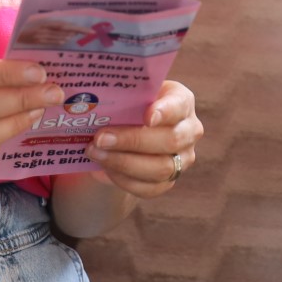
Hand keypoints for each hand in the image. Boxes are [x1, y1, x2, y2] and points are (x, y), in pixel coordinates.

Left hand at [83, 80, 202, 197]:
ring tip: (96, 153)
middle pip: (170, 140)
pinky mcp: (170, 180)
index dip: (165, 112)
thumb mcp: (130, 93)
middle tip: (101, 138)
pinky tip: (105, 168)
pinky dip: (124, 180)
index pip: (178, 105)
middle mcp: (189, 130)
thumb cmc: (131, 104)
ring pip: (161, 168)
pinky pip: (150, 188)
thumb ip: (120, 93)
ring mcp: (183, 158)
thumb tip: (91, 99)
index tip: (147, 117)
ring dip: (123, 163)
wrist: (131, 129)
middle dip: (132, 140)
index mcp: (182, 101)